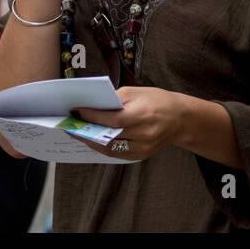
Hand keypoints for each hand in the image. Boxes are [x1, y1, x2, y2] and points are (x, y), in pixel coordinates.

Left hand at [68, 86, 185, 160]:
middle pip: (108, 136)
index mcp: (142, 115)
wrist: (179, 118)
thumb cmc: (156, 100)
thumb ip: (114, 100)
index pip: (111, 120)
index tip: (76, 112)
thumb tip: (91, 107)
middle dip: (86, 130)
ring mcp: (142, 148)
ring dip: (91, 141)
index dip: (92, 116)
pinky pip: (116, 153)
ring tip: (76, 133)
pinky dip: (102, 147)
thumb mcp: (136, 92)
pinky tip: (91, 140)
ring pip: (109, 148)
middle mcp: (143, 134)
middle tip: (69, 124)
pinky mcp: (141, 156)